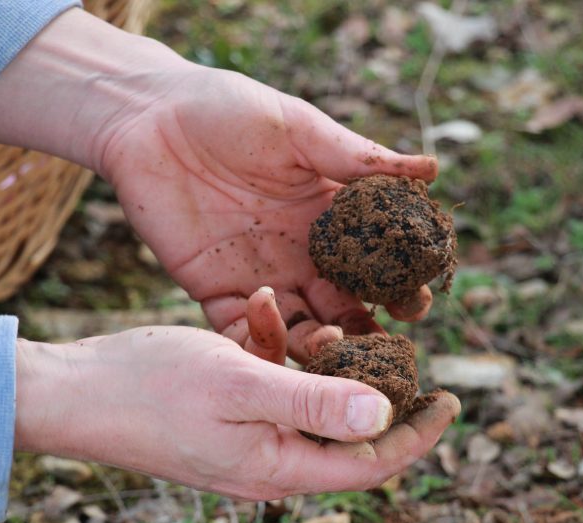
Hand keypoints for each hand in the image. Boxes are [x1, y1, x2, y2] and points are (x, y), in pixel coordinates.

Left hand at [0, 9, 437, 362]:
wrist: (149, 119)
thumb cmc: (228, 110)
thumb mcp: (300, 129)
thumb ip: (358, 158)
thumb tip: (433, 170)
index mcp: (330, 218)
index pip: (377, 263)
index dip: (401, 284)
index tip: (421, 299)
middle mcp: (303, 256)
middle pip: (348, 308)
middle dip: (372, 332)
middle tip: (389, 351)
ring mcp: (262, 279)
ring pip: (302, 331)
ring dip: (322, 349)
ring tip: (337, 352)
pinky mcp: (217, 292)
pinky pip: (245, 334)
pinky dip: (264, 347)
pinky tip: (279, 349)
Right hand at [14, 328, 459, 499]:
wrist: (72, 392)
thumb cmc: (150, 387)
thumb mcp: (241, 384)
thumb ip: (313, 402)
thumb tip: (384, 418)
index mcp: (280, 466)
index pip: (372, 464)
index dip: (417, 435)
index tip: (452, 399)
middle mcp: (267, 463)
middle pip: (347, 436)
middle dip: (376, 391)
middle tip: (405, 351)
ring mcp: (243, 441)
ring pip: (307, 403)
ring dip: (316, 360)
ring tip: (312, 313)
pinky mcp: (222, 417)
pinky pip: (268, 388)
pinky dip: (274, 352)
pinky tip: (261, 312)